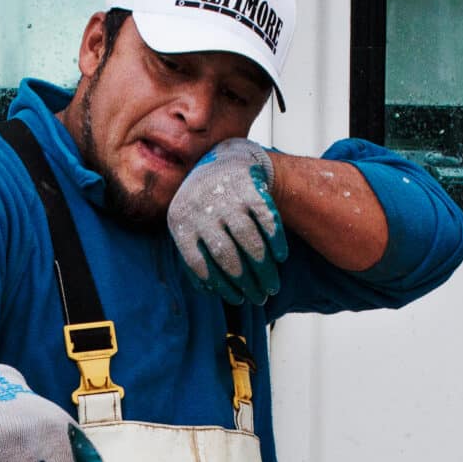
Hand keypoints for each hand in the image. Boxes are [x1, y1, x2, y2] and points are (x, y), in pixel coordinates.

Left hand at [168, 138, 287, 304]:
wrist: (221, 161)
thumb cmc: (204, 206)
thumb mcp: (188, 227)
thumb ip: (194, 256)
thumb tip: (210, 290)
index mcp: (181, 223)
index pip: (200, 265)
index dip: (222, 286)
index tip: (238, 300)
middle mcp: (202, 209)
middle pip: (226, 255)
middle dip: (247, 282)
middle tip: (261, 297)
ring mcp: (227, 197)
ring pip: (248, 239)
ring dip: (264, 268)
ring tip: (273, 285)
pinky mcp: (249, 187)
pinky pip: (266, 218)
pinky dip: (275, 240)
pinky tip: (281, 258)